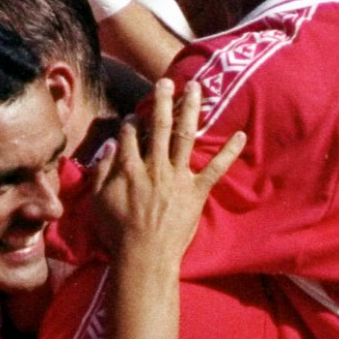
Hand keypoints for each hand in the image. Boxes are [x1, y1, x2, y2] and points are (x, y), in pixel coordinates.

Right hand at [91, 76, 245, 259]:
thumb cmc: (117, 234)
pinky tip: (241, 135)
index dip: (131, 122)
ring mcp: (178, 177)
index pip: (129, 135)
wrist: (144, 257)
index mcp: (129, 168)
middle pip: (159, 125)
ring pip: (185, 135)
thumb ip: (101, 172)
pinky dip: (229, 152)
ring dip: (190, 110)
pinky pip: (216, 169)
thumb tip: (108, 148)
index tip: (133, 116)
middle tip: (166, 82)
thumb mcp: (97, 201)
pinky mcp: (197, 192)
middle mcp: (155, 166)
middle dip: (162, 100)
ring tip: (196, 89)